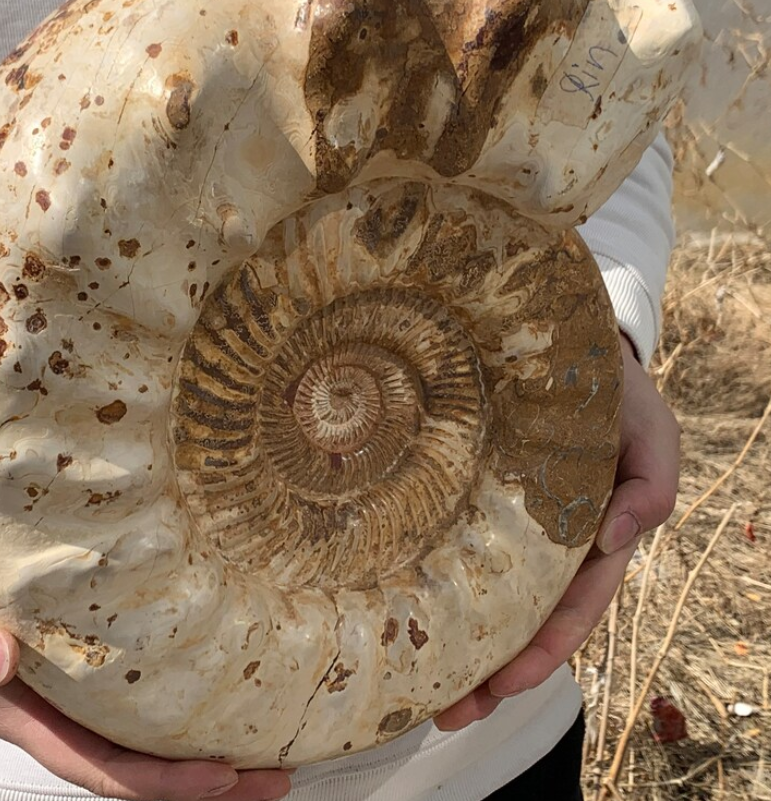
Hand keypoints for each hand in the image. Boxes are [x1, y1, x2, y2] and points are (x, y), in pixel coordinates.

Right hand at [0, 461, 291, 800]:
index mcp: (19, 707)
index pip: (96, 764)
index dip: (158, 780)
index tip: (222, 775)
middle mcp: (57, 701)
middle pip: (137, 759)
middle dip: (206, 777)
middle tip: (279, 771)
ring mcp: (76, 674)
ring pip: (148, 724)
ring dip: (208, 739)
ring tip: (276, 733)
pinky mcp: (93, 635)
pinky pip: (145, 674)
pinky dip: (192, 684)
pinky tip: (235, 666)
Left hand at [434, 335, 679, 729]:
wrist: (575, 352)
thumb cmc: (620, 397)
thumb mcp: (654, 437)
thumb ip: (653, 487)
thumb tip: (616, 538)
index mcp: (596, 539)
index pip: (572, 609)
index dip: (544, 651)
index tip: (506, 686)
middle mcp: (552, 544)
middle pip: (524, 620)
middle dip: (493, 672)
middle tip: (448, 710)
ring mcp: (513, 525)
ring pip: (491, 596)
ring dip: (463, 644)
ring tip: (420, 687)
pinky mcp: (479, 498)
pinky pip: (462, 546)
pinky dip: (441, 581)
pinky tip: (407, 606)